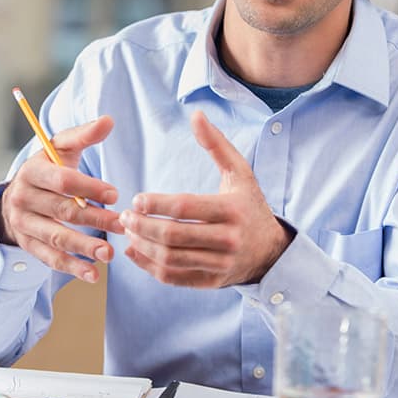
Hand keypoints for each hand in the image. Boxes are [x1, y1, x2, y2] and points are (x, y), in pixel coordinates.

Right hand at [0, 115, 123, 282]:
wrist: (18, 195)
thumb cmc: (49, 168)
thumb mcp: (62, 148)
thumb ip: (85, 135)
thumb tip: (109, 121)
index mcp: (32, 171)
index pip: (62, 181)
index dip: (89, 188)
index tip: (115, 195)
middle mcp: (23, 198)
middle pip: (62, 211)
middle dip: (94, 219)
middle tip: (122, 225)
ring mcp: (23, 224)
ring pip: (56, 237)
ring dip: (84, 247)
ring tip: (110, 253)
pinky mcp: (27, 245)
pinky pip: (50, 259)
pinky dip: (72, 268)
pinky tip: (94, 274)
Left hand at [120, 110, 291, 287]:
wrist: (272, 250)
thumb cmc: (249, 205)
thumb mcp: (240, 172)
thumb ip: (216, 144)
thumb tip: (196, 115)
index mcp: (232, 210)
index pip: (185, 208)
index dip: (156, 204)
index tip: (136, 199)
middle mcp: (228, 240)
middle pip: (174, 236)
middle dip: (143, 226)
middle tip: (125, 216)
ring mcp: (220, 264)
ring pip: (171, 259)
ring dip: (143, 246)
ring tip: (129, 231)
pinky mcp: (212, 282)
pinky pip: (174, 277)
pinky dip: (149, 266)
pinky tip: (135, 251)